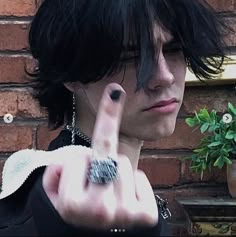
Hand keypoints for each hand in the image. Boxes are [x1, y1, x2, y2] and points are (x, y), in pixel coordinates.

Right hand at [42, 83, 157, 229]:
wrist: (94, 234)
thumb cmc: (75, 206)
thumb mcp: (54, 190)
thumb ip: (57, 169)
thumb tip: (85, 156)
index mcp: (74, 206)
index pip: (82, 156)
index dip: (105, 118)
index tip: (116, 91)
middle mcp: (102, 212)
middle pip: (109, 156)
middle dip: (98, 162)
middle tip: (92, 182)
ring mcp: (127, 215)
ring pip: (125, 164)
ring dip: (114, 173)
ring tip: (105, 191)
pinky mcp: (147, 215)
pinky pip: (141, 178)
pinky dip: (132, 183)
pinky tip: (122, 198)